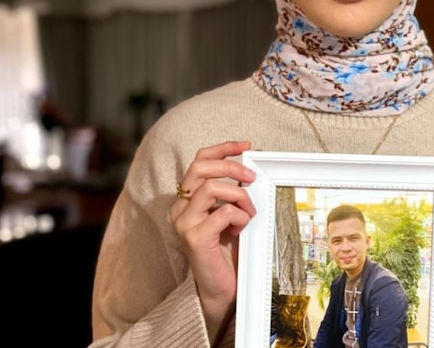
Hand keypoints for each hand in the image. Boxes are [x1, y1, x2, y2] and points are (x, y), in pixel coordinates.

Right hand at [169, 140, 255, 339]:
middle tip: (252, 178)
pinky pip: (223, 213)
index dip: (223, 148)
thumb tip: (253, 166)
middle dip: (231, 167)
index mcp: (187, 198)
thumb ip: (234, 191)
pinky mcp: (195, 237)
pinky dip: (239, 216)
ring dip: (239, 196)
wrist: (222, 287)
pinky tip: (241, 229)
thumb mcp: (232, 213)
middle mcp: (180, 208)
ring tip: (249, 213)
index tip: (247, 146)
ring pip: (212, 187)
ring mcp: (185, 222)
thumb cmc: (228, 250)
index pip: (200, 160)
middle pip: (200, 167)